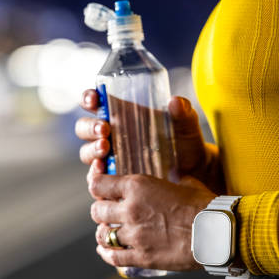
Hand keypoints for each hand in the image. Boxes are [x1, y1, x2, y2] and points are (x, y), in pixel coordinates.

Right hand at [75, 89, 223, 191]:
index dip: (89, 98)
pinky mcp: (112, 180)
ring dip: (91, 150)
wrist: (194, 174)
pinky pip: (96, 179)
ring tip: (105, 148)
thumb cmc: (185, 143)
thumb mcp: (186, 125)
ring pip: (86, 153)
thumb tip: (175, 102)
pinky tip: (102, 173)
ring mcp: (109, 158)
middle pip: (84, 128)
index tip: (94, 98)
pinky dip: (95, 176)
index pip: (95, 102)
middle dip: (90, 128)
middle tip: (104, 130)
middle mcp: (110, 135)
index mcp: (121, 115)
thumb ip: (183, 113)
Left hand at [88, 173, 216, 271]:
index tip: (101, 190)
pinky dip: (107, 254)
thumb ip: (172, 179)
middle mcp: (131, 209)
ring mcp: (134, 235)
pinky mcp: (141, 257)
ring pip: (103, 234)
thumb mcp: (185, 183)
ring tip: (110, 232)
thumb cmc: (206, 205)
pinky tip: (108, 251)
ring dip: (105, 232)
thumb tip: (174, 174)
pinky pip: (113, 257)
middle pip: (97, 210)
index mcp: (138, 186)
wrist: (218, 233)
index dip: (97, 187)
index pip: (98, 184)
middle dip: (101, 211)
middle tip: (109, 213)